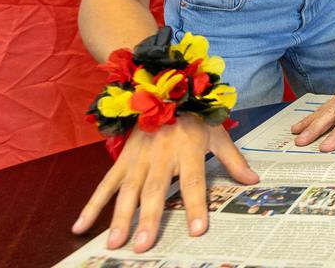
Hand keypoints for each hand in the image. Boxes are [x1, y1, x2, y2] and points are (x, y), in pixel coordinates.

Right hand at [71, 115, 258, 252]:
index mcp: (189, 147)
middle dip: (148, 219)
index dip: (195, 206)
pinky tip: (81, 226)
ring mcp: (138, 156)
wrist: (166, 87)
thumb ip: (233, 160)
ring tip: (114, 243)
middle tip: (143, 247)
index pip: (193, 181)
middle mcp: (162, 153)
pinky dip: (92, 204)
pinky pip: (105, 183)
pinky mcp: (123, 157)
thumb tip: (253, 181)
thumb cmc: (195, 115)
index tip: (197, 230)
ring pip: (127, 190)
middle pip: (154, 190)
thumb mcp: (218, 132)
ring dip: (120, 217)